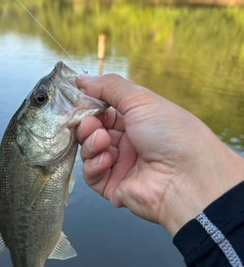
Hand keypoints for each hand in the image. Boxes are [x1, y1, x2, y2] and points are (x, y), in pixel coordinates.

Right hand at [76, 73, 243, 235]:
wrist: (186, 176)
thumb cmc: (171, 133)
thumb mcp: (141, 99)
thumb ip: (108, 86)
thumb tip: (82, 79)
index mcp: (138, 121)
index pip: (104, 110)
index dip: (90, 106)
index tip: (80, 101)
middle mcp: (129, 142)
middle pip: (93, 131)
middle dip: (87, 124)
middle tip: (92, 122)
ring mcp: (121, 165)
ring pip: (89, 151)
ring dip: (90, 143)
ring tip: (103, 141)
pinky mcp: (114, 187)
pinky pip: (91, 176)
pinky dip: (93, 166)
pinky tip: (106, 161)